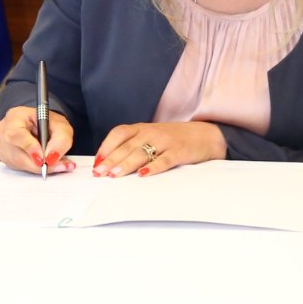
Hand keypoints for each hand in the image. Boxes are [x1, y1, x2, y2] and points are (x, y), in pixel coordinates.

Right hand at [0, 105, 74, 174]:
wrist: (42, 126)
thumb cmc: (48, 123)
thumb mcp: (61, 126)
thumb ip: (60, 140)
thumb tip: (52, 158)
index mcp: (15, 116)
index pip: (15, 133)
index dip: (30, 148)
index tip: (44, 158)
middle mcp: (4, 130)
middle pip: (17, 154)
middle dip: (40, 163)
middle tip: (59, 164)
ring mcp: (2, 145)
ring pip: (20, 164)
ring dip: (39, 166)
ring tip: (55, 161)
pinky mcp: (5, 158)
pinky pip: (20, 168)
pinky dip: (34, 167)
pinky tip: (43, 160)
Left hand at [93, 121, 223, 176]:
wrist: (205, 135)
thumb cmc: (174, 138)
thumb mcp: (152, 136)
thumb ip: (134, 145)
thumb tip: (110, 162)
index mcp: (142, 128)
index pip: (119, 134)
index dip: (106, 147)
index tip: (96, 162)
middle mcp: (151, 132)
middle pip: (127, 146)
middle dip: (110, 160)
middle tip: (98, 172)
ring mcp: (165, 142)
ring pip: (141, 153)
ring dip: (126, 164)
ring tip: (114, 175)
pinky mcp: (179, 152)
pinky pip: (164, 160)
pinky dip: (153, 168)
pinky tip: (143, 175)